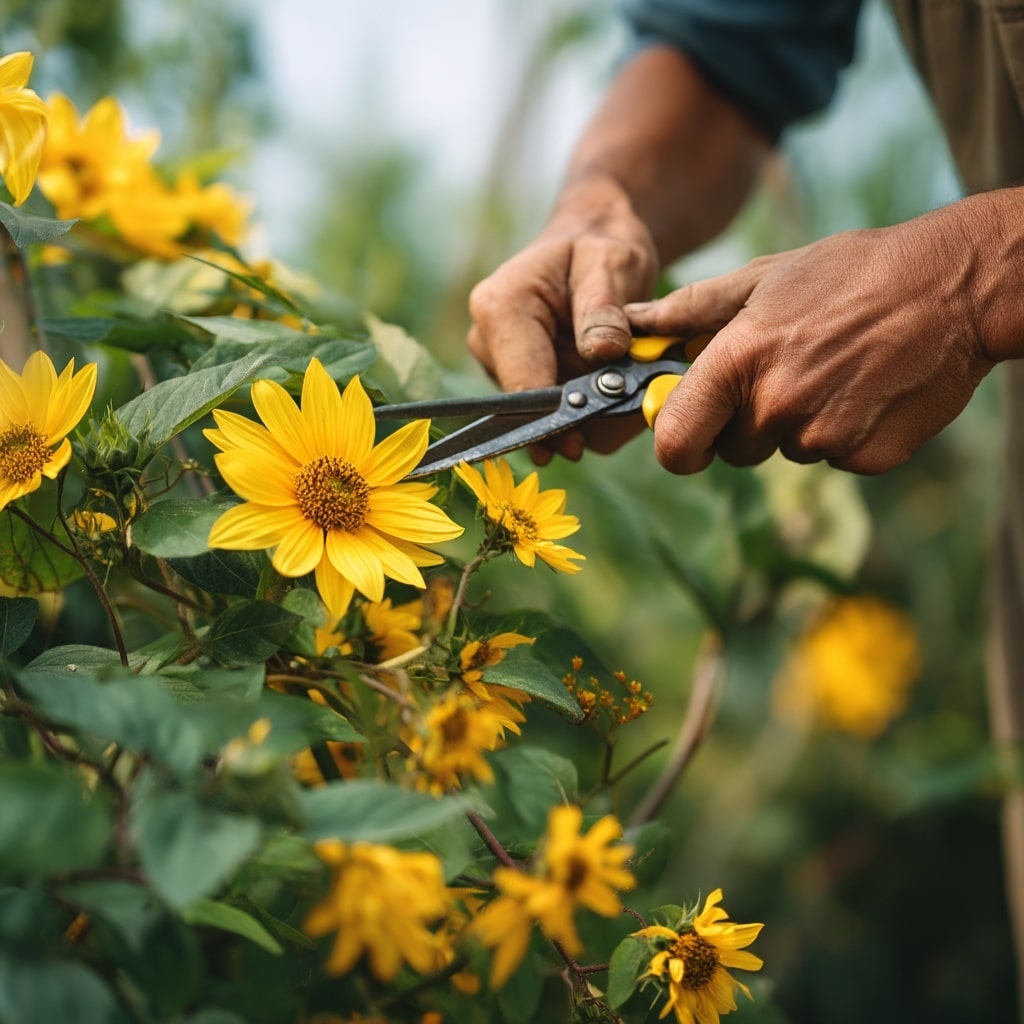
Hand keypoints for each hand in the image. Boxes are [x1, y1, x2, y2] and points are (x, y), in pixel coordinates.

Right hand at [467, 176, 657, 461]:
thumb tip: (604, 352)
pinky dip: (591, 412)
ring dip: (592, 412)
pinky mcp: (518, 385)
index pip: (521, 384)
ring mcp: (500, 368)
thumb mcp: (611, 264)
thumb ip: (605, 308)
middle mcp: (488, 342)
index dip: (553, 418)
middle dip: (584, 411)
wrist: (588, 247)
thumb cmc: (598, 251)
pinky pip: (556, 418)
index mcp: (500, 308)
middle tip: (635, 397)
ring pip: (547, 418)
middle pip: (533, 408)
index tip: (580, 443)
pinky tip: (615, 386)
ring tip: (629, 378)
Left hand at [626, 205, 998, 474]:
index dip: (677, 446)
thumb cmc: (849, 274)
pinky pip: (834, 459)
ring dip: (799, 425)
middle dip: (747, 423)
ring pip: (786, 452)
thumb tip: (631, 325)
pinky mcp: (867, 458)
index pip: (676, 443)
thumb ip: (689, 311)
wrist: (954, 287)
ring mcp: (824, 438)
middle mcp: (775, 407)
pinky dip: (845, 434)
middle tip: (787, 372)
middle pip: (734, 450)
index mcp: (738, 363)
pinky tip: (867, 389)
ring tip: (834, 370)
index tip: (687, 436)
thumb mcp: (762, 278)